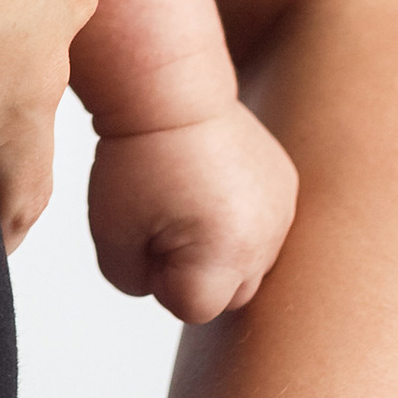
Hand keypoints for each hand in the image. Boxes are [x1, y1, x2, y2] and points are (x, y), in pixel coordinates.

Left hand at [88, 103, 298, 321]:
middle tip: (164, 216)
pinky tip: (208, 184)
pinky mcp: (287, 187)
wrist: (169, 90)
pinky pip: (261, 229)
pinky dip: (236, 219)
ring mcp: (283, 211)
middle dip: (191, 269)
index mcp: (227, 254)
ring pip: (247, 265)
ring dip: (217, 248)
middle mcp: (267, 238)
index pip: (192, 307)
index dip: (158, 276)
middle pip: (226, 294)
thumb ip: (136, 283)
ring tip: (187, 199)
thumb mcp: (111, 235)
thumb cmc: (136, 159)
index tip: (146, 230)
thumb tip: (169, 290)